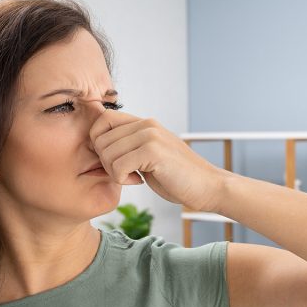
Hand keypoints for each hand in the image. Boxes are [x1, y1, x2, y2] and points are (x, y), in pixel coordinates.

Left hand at [89, 109, 228, 211]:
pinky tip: (139, 181)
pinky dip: (122, 179)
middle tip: (124, 173)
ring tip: (133, 177)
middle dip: (105, 162)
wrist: (208, 187)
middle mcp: (146, 124)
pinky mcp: (153, 151)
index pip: (103, 119)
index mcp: (144, 123)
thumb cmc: (177, 176)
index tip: (113, 161)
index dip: (98, 142)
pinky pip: (118, 166)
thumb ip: (130, 147)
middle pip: (100, 138)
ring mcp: (150, 136)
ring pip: (106, 153)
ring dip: (114, 172)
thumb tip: (99, 147)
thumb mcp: (150, 155)